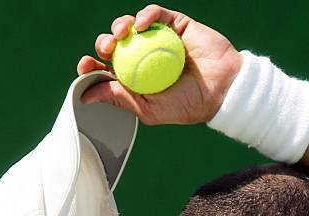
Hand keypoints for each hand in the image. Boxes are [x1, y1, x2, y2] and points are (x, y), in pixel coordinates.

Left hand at [77, 4, 241, 124]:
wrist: (223, 90)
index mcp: (138, 79)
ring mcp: (160, 40)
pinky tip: (140, 24)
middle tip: (105, 49)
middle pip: (115, 45)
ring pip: (130, 26)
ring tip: (121, 34)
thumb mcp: (149, 109)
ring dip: (119, 26)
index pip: (108, 69)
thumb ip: (119, 100)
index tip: (85, 65)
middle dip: (103, 44)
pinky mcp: (175, 25)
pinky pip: (154, 14)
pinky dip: (145, 15)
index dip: (93, 65)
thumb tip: (85, 95)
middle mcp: (146, 58)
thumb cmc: (189, 105)